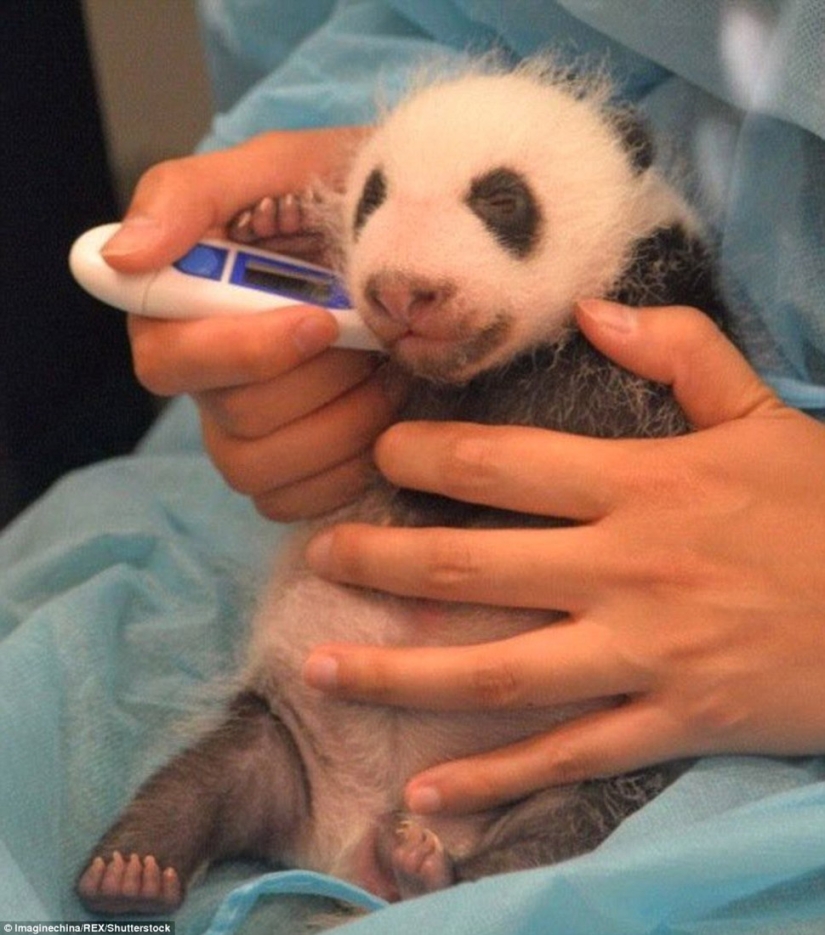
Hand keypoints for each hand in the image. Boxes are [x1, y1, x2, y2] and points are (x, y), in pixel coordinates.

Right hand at [103, 128, 405, 518]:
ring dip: (344, 424)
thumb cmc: (346, 200)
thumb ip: (191, 195)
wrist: (424, 254)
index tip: (317, 322)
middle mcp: (204, 379)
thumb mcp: (280, 168)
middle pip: (233, 418)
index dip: (243, 352)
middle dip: (322, 380)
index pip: (167, 361)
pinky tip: (383, 423)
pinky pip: (291, 502)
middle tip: (376, 338)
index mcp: (182, 310)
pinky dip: (346, 469)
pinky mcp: (284, 472)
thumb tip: (122, 255)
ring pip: (258, 469)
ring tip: (389, 375)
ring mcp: (241, 431)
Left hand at [302, 299, 824, 812]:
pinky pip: (567, 755)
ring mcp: (646, 654)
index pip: (505, 467)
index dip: (426, 459)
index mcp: (644, 485)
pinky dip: (494, 777)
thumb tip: (590, 307)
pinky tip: (425, 790)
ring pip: (501, 672)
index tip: (378, 455)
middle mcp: (628, 570)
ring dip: (402, 674)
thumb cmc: (821, 507)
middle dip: (383, 562)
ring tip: (323, 670)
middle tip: (318, 560)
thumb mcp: (760, 411)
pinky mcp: (671, 721)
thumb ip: (679, 348)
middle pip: (477, 569)